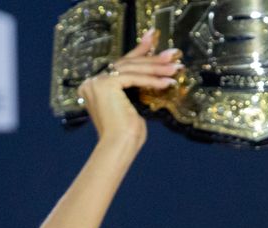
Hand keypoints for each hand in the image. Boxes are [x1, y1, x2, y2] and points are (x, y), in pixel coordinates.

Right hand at [77, 28, 180, 144]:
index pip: (121, 65)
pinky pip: (133, 77)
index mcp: (95, 86)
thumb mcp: (133, 105)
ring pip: (132, 69)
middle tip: (172, 54)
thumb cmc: (127, 134)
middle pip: (128, 65)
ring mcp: (97, 82)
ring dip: (156, 68)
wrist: (119, 147)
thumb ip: (134, 88)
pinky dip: (151, 79)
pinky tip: (166, 81)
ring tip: (175, 68)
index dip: (139, 51)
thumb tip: (152, 73)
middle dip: (152, 59)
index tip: (152, 39)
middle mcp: (92, 82)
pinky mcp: (106, 84)